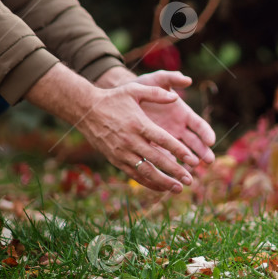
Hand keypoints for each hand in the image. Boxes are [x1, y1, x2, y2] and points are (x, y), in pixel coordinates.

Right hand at [27, 64, 197, 191]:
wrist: (85, 110)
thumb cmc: (113, 98)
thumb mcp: (134, 89)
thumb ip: (156, 93)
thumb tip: (176, 97)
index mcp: (139, 124)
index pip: (163, 140)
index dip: (179, 151)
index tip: (193, 160)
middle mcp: (131, 141)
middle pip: (157, 159)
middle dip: (175, 171)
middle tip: (190, 180)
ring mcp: (122, 152)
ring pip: (145, 171)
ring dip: (163, 182)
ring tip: (178, 189)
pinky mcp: (115, 160)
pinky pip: (133, 174)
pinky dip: (148, 182)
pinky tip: (161, 187)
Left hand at [133, 70, 215, 163]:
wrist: (124, 97)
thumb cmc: (143, 86)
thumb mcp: (156, 80)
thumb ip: (171, 78)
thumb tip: (187, 80)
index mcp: (184, 114)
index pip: (199, 125)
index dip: (206, 133)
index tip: (211, 141)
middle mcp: (179, 128)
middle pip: (195, 143)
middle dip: (203, 152)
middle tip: (209, 161)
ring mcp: (168, 139)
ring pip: (182, 153)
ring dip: (188, 161)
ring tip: (193, 169)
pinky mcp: (155, 145)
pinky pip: (164, 157)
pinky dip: (169, 165)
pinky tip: (172, 172)